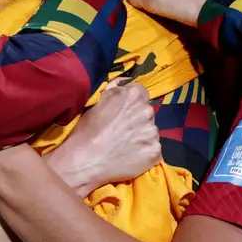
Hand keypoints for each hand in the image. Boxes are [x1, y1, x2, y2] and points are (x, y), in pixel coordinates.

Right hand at [46, 81, 160, 196]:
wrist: (86, 159)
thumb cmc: (87, 129)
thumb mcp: (97, 102)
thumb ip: (114, 90)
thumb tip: (123, 83)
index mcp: (133, 95)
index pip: (141, 92)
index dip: (131, 102)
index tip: (123, 111)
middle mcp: (147, 111)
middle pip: (147, 112)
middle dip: (138, 118)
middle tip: (122, 129)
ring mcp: (153, 133)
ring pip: (150, 131)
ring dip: (142, 135)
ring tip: (125, 144)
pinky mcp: (155, 152)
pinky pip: (153, 149)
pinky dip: (145, 152)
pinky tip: (130, 155)